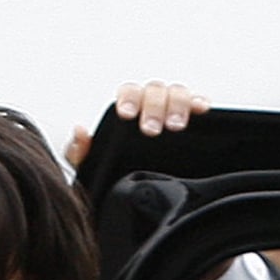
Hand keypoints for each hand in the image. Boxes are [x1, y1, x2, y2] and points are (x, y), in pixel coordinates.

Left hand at [65, 80, 210, 168]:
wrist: (131, 187)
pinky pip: (197, 101)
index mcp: (125, 107)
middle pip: (154, 92)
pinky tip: (201, 110)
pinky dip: (199, 101)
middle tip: (151, 129)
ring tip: (175, 125)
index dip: (128, 100)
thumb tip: (80, 131)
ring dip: (177, 106)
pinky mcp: (189, 115)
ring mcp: (170, 107)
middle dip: (153, 108)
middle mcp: (148, 102)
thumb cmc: (110, 168)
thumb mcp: (90, 165)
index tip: (127, 114)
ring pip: (176, 93)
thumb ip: (78, 150)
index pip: (128, 93)